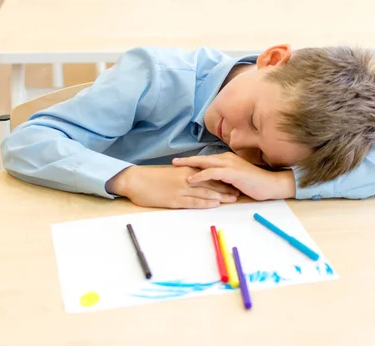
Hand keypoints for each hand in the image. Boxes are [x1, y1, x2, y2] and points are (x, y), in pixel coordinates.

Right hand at [106, 165, 239, 208]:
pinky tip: (215, 204)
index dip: (222, 178)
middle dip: (226, 187)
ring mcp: (181, 189)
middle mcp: (186, 178)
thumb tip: (194, 180)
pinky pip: (193, 201)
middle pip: (211, 183)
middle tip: (239, 191)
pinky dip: (206, 202)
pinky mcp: (175, 200)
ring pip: (205, 192)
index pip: (208, 174)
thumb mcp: (170, 173)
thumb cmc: (150, 177)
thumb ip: (184, 176)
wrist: (134, 180)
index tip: (234, 181)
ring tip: (233, 199)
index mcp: (185, 171)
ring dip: (220, 196)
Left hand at [172, 152, 295, 200]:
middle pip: (202, 158)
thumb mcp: (236, 180)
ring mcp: (229, 164)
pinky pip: (212, 173)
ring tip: (176, 167)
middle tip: (173, 161)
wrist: (271, 185)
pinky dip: (201, 175)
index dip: (193, 161)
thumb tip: (213, 183)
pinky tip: (191, 179)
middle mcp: (227, 159)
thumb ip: (224, 179)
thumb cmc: (254, 183)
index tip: (180, 163)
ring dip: (190, 164)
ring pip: (205, 163)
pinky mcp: (232, 172)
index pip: (206, 159)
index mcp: (227, 160)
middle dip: (187, 160)